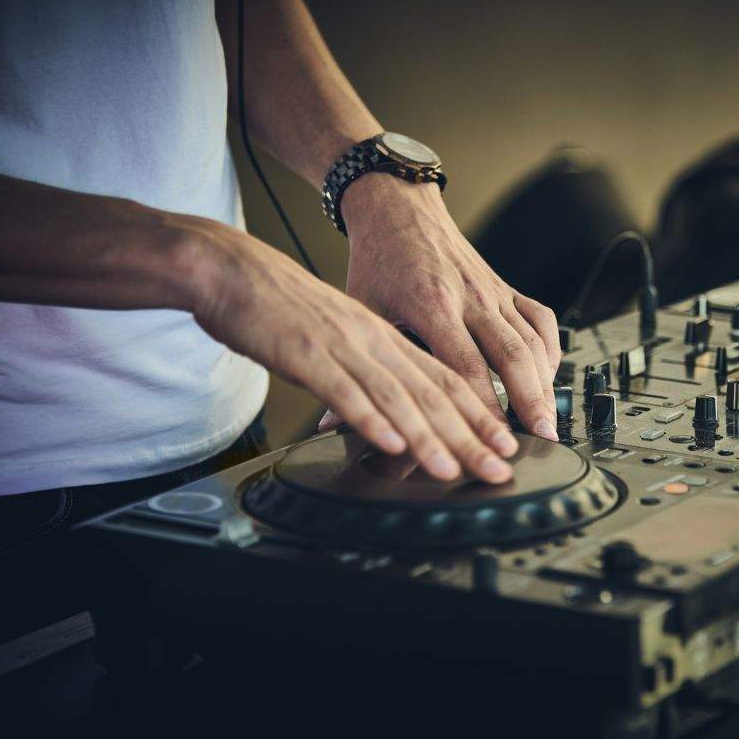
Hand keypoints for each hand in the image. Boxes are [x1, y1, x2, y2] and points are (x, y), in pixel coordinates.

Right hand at [186, 220, 518, 482]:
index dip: (479, 414)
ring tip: (455, 468)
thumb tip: (396, 411)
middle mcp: (374, 340)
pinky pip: (345, 389)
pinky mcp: (306, 353)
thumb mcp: (343, 333)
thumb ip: (370, 368)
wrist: (233, 269)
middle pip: (434, 391)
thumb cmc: (284, 305)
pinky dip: (370, 419)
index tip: (505, 445)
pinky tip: (390, 443)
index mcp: (386, 335)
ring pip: (397, 395)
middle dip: (471, 435)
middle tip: (499, 468)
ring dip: (429, 436)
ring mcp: (343, 346)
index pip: (447, 377)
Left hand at [340, 176, 561, 440]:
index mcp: (431, 304)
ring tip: (549, 421)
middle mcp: (470, 296)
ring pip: (531, 340)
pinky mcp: (505, 285)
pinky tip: (547, 376)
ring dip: (544, 383)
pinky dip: (549, 349)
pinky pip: (539, 318)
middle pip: (511, 356)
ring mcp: (492, 290)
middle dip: (530, 401)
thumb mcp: (362, 311)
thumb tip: (329, 424)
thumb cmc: (378, 261)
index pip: (466, 365)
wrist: (398, 208)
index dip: (484, 407)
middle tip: (541, 437)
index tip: (491, 439)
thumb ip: (356, 368)